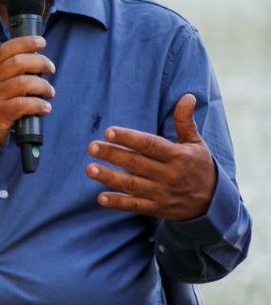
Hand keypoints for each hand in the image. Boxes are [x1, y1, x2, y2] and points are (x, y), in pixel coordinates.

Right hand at [0, 35, 55, 145]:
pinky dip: (39, 105)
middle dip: (40, 62)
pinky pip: (23, 105)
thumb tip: (39, 60)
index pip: (4, 50)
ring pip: (22, 83)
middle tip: (51, 69)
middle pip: (17, 63)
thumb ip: (12, 71)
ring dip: (43, 86)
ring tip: (49, 92)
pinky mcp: (1, 114)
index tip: (41, 42)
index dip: (24, 43)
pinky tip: (45, 108)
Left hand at [86, 93, 216, 220]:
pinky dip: (118, 203)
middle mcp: (170, 174)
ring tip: (89, 169)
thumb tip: (187, 96)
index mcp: (178, 156)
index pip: (150, 145)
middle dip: (113, 155)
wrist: (213, 202)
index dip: (130, 138)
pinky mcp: (157, 208)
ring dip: (110, 178)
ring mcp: (162, 193)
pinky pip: (135, 206)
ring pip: (132, 185)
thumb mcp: (196, 143)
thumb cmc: (199, 166)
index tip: (109, 131)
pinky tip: (100, 197)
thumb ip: (185, 121)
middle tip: (92, 147)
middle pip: (136, 163)